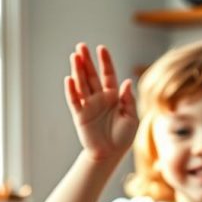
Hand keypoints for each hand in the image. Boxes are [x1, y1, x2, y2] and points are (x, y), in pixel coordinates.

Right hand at [65, 43, 138, 163]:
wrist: (110, 155)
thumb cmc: (123, 137)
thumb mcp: (132, 118)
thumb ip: (129, 100)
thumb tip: (126, 82)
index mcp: (113, 96)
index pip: (108, 75)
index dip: (105, 62)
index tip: (101, 49)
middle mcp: (99, 98)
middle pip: (92, 76)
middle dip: (86, 61)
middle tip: (81, 46)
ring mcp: (89, 105)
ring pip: (82, 84)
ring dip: (77, 71)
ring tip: (74, 56)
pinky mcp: (80, 115)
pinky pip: (74, 101)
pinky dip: (71, 90)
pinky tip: (69, 79)